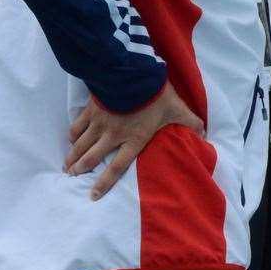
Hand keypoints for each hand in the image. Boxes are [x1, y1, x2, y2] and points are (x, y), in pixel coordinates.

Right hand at [66, 83, 204, 199]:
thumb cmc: (156, 95)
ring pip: (81, 145)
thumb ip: (190, 123)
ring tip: (66, 167)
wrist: (133, 74)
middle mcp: (113, 135)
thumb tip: (205, 135)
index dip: (104, 183)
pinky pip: (77, 127)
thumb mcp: (177, 109)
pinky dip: (72, 135)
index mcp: (134, 139)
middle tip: (71, 177)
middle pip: (92, 158)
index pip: (117, 167)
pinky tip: (70, 141)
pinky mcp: (91, 110)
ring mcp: (100, 123)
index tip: (93, 195)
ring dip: (72, 157)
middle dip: (80, 169)